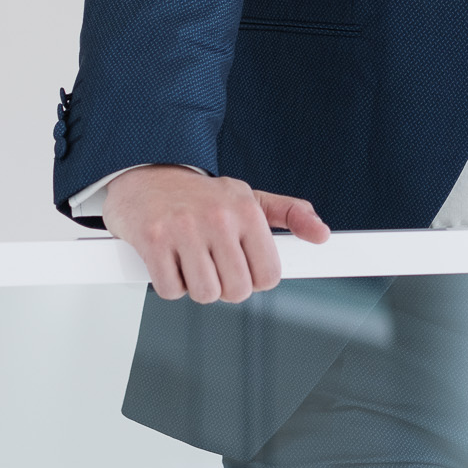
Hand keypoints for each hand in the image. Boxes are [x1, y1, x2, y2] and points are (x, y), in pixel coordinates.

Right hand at [105, 166, 331, 302]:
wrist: (146, 173)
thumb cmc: (199, 194)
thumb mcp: (249, 197)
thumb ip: (289, 214)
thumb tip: (321, 234)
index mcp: (245, 210)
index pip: (269, 275)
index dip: (255, 280)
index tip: (243, 269)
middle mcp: (217, 218)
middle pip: (237, 290)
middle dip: (225, 286)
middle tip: (213, 265)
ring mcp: (184, 229)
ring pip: (205, 294)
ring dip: (196, 286)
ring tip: (191, 261)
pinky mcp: (153, 241)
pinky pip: (171, 290)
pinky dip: (169, 284)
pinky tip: (170, 261)